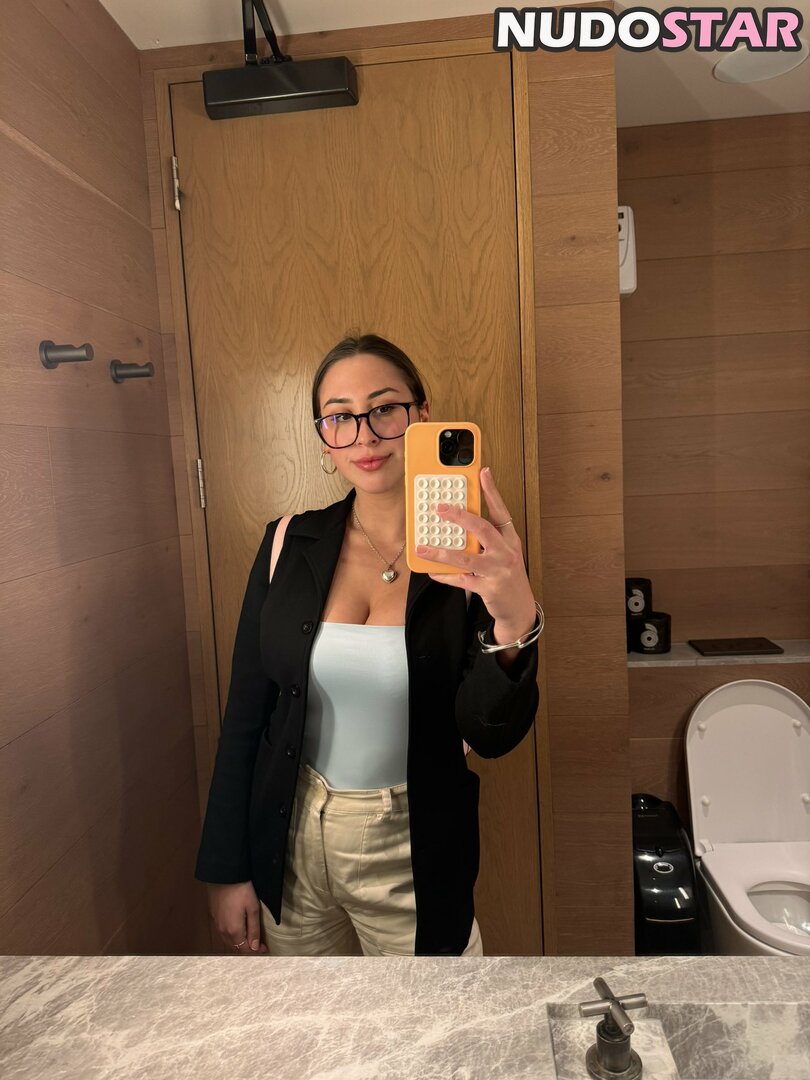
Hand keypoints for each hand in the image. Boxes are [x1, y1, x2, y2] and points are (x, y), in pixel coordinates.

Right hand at [207, 881, 267, 953]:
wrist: (224, 875)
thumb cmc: (241, 890)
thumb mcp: (253, 909)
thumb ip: (254, 930)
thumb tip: (255, 947)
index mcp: (234, 931)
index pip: (244, 949)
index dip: (255, 951)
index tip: (265, 948)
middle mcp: (223, 931)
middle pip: (235, 946)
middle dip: (247, 948)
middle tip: (260, 943)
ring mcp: (217, 924)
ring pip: (228, 940)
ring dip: (239, 942)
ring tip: (250, 937)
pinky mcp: (214, 916)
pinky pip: (223, 932)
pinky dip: (232, 935)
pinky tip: (238, 928)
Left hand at [415, 465, 536, 639]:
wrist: (520, 608)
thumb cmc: (508, 576)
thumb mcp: (503, 553)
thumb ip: (488, 538)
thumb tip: (461, 523)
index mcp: (509, 539)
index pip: (501, 510)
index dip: (492, 491)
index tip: (483, 472)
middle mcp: (506, 552)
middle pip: (483, 528)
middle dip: (460, 516)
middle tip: (440, 508)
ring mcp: (498, 570)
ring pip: (467, 557)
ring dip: (442, 552)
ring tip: (423, 547)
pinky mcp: (489, 588)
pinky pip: (462, 580)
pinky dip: (446, 575)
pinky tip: (432, 571)